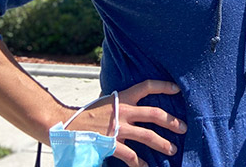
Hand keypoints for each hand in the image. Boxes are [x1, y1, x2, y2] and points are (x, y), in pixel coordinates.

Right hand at [67, 80, 185, 166]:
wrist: (61, 124)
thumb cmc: (85, 115)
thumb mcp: (106, 104)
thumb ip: (121, 105)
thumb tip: (135, 107)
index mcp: (122, 98)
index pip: (147, 86)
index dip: (164, 86)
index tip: (178, 89)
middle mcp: (123, 111)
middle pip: (154, 113)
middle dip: (172, 121)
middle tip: (184, 127)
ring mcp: (117, 128)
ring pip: (147, 135)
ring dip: (162, 143)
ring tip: (172, 149)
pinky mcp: (110, 144)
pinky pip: (130, 155)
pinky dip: (139, 162)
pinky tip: (145, 166)